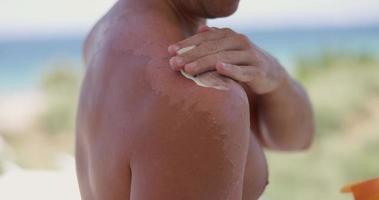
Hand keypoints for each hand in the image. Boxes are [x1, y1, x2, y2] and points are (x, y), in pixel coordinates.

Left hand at [168, 25, 286, 93]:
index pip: (204, 38)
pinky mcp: (257, 70)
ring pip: (224, 58)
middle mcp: (239, 41)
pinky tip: (220, 68)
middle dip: (191, 55)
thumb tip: (200, 29)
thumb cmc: (239, 60)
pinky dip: (232, 69)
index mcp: (228, 35)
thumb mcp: (226, 49)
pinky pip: (243, 70)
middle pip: (211, 47)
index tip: (170, 51)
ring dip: (204, 63)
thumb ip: (214, 40)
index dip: (187, 43)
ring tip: (188, 69)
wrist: (268, 73)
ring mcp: (249, 55)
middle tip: (174, 64)